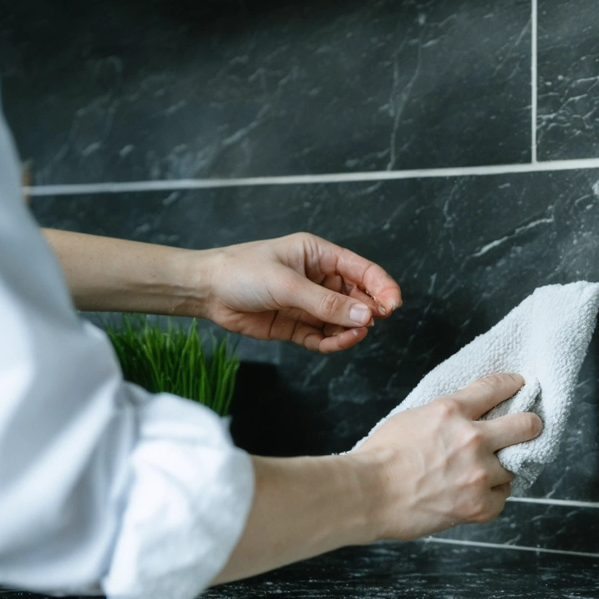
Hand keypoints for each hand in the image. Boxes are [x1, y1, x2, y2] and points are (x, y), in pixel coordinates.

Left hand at [198, 232, 402, 352]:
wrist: (206, 291)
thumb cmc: (242, 271)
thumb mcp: (288, 284)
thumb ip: (327, 303)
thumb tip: (365, 316)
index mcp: (318, 255)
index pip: (361, 270)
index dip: (381, 286)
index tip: (392, 305)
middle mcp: (317, 279)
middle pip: (356, 297)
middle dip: (366, 311)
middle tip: (372, 323)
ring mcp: (308, 303)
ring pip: (342, 320)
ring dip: (350, 330)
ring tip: (352, 336)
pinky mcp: (296, 325)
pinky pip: (323, 336)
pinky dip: (332, 342)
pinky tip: (335, 343)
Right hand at [353, 374, 542, 539]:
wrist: (367, 494)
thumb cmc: (379, 457)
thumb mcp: (412, 417)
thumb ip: (444, 415)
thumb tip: (466, 415)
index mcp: (451, 411)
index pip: (496, 387)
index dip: (513, 385)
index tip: (520, 386)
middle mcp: (472, 439)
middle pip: (526, 425)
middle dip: (530, 425)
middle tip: (530, 427)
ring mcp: (478, 474)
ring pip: (514, 466)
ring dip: (502, 467)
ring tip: (485, 472)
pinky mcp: (478, 505)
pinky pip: (502, 498)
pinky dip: (492, 496)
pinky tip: (477, 494)